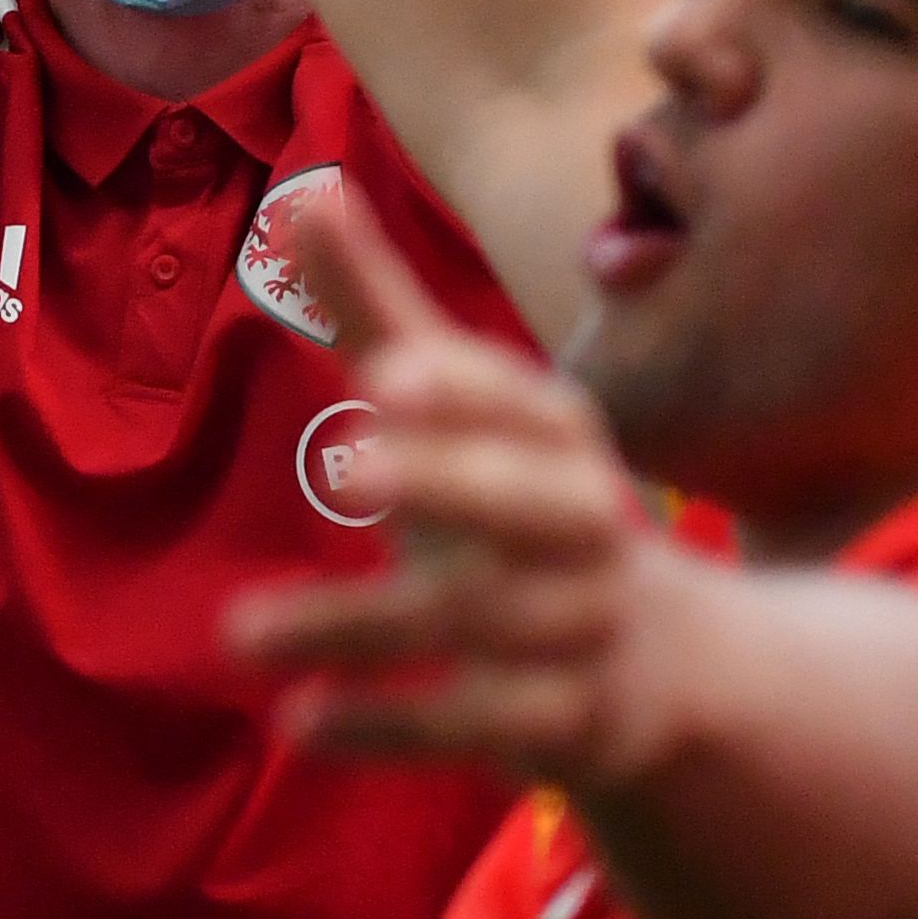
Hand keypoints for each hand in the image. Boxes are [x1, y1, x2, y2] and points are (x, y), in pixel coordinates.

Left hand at [223, 184, 673, 773]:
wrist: (682, 670)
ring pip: (484, 624)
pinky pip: (483, 726)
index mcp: (559, 441)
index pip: (522, 403)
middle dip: (449, 480)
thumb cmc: (528, 510)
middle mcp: (589, 528)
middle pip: (531, 503)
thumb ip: (381, 311)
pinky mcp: (573, 723)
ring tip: (235, 631)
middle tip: (341, 463)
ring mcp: (587, 629)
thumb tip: (306, 191)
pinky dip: (393, 727)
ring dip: (360, 625)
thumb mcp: (459, 415)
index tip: (385, 369)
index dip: (462, 387)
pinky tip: (294, 722)